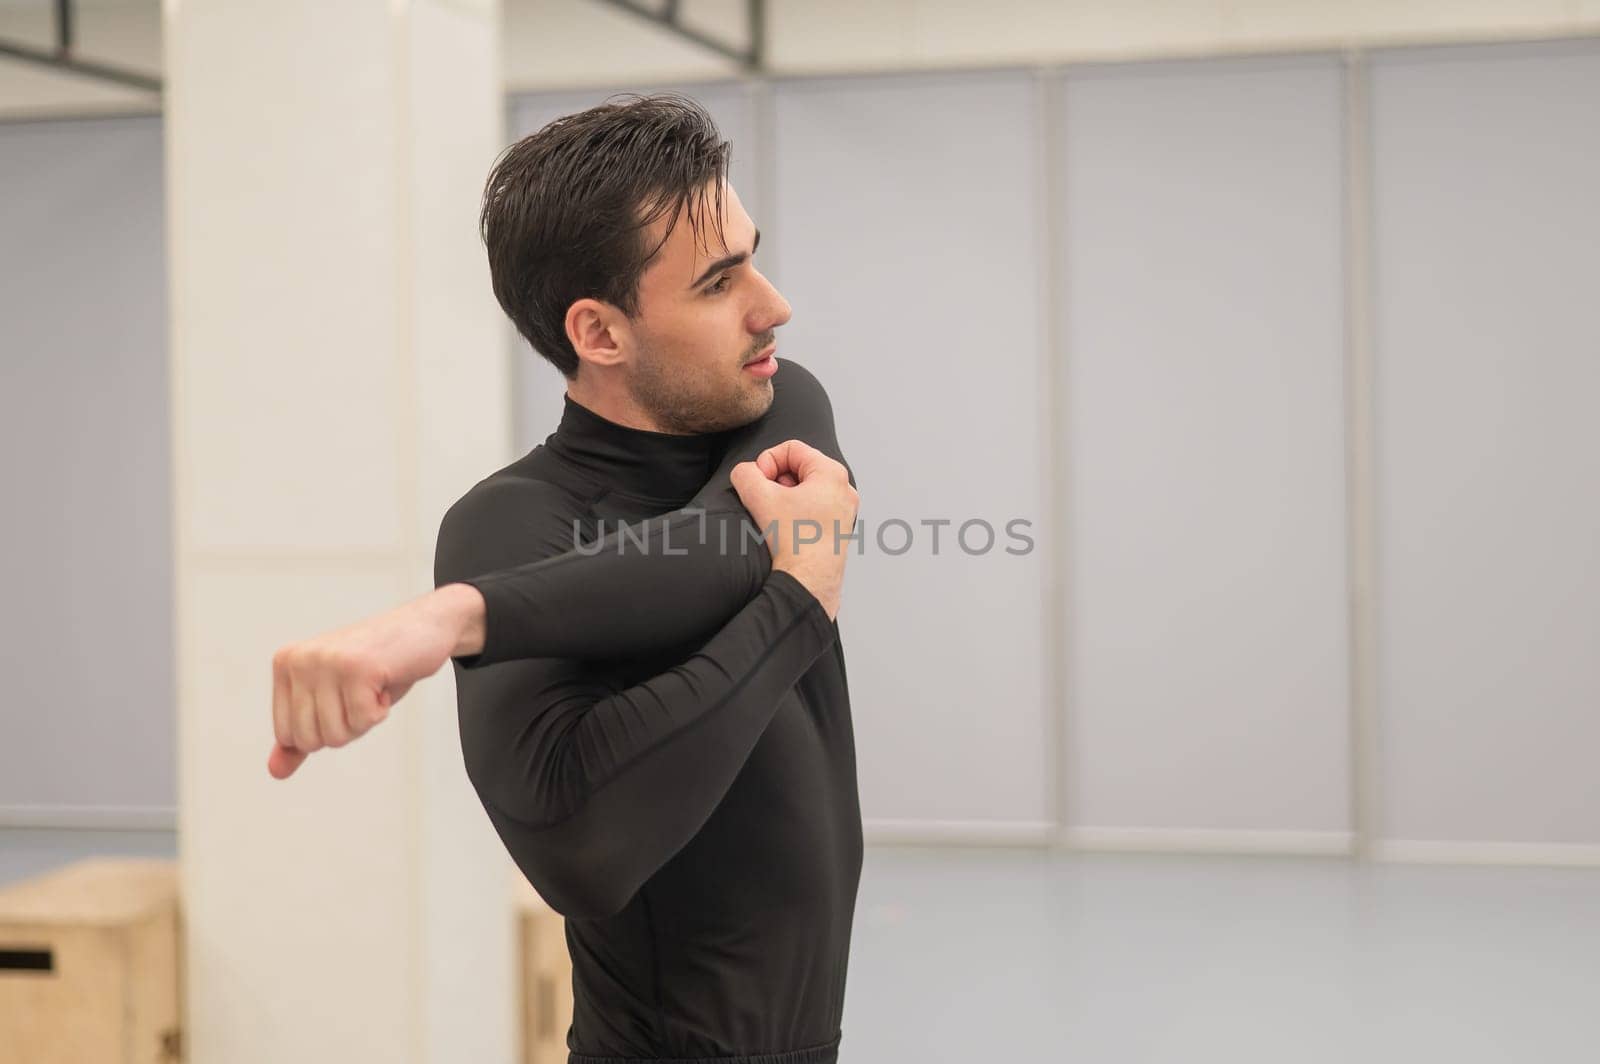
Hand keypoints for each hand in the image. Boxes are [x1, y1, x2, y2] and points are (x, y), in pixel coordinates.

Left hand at [267, 583, 484, 778]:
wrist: (423, 627)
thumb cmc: (377, 666)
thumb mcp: (333, 699)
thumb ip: (302, 733)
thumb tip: (276, 771)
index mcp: (286, 664)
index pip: (287, 735)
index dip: (323, 730)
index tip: (342, 698)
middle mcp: (299, 660)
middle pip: (310, 740)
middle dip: (344, 728)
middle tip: (360, 694)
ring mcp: (327, 662)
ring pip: (336, 734)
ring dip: (364, 720)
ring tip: (373, 687)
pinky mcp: (358, 668)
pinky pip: (364, 721)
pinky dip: (382, 711)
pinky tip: (385, 682)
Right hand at [728, 439, 857, 619]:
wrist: (809, 582)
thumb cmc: (794, 541)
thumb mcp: (759, 498)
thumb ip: (745, 474)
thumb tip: (745, 473)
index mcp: (832, 473)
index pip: (791, 448)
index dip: (767, 461)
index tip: (758, 484)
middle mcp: (843, 489)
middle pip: (799, 467)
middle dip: (776, 480)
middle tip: (765, 501)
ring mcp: (843, 510)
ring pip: (804, 489)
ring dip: (783, 497)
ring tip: (774, 516)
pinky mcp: (838, 529)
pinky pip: (812, 507)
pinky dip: (794, 512)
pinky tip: (785, 528)